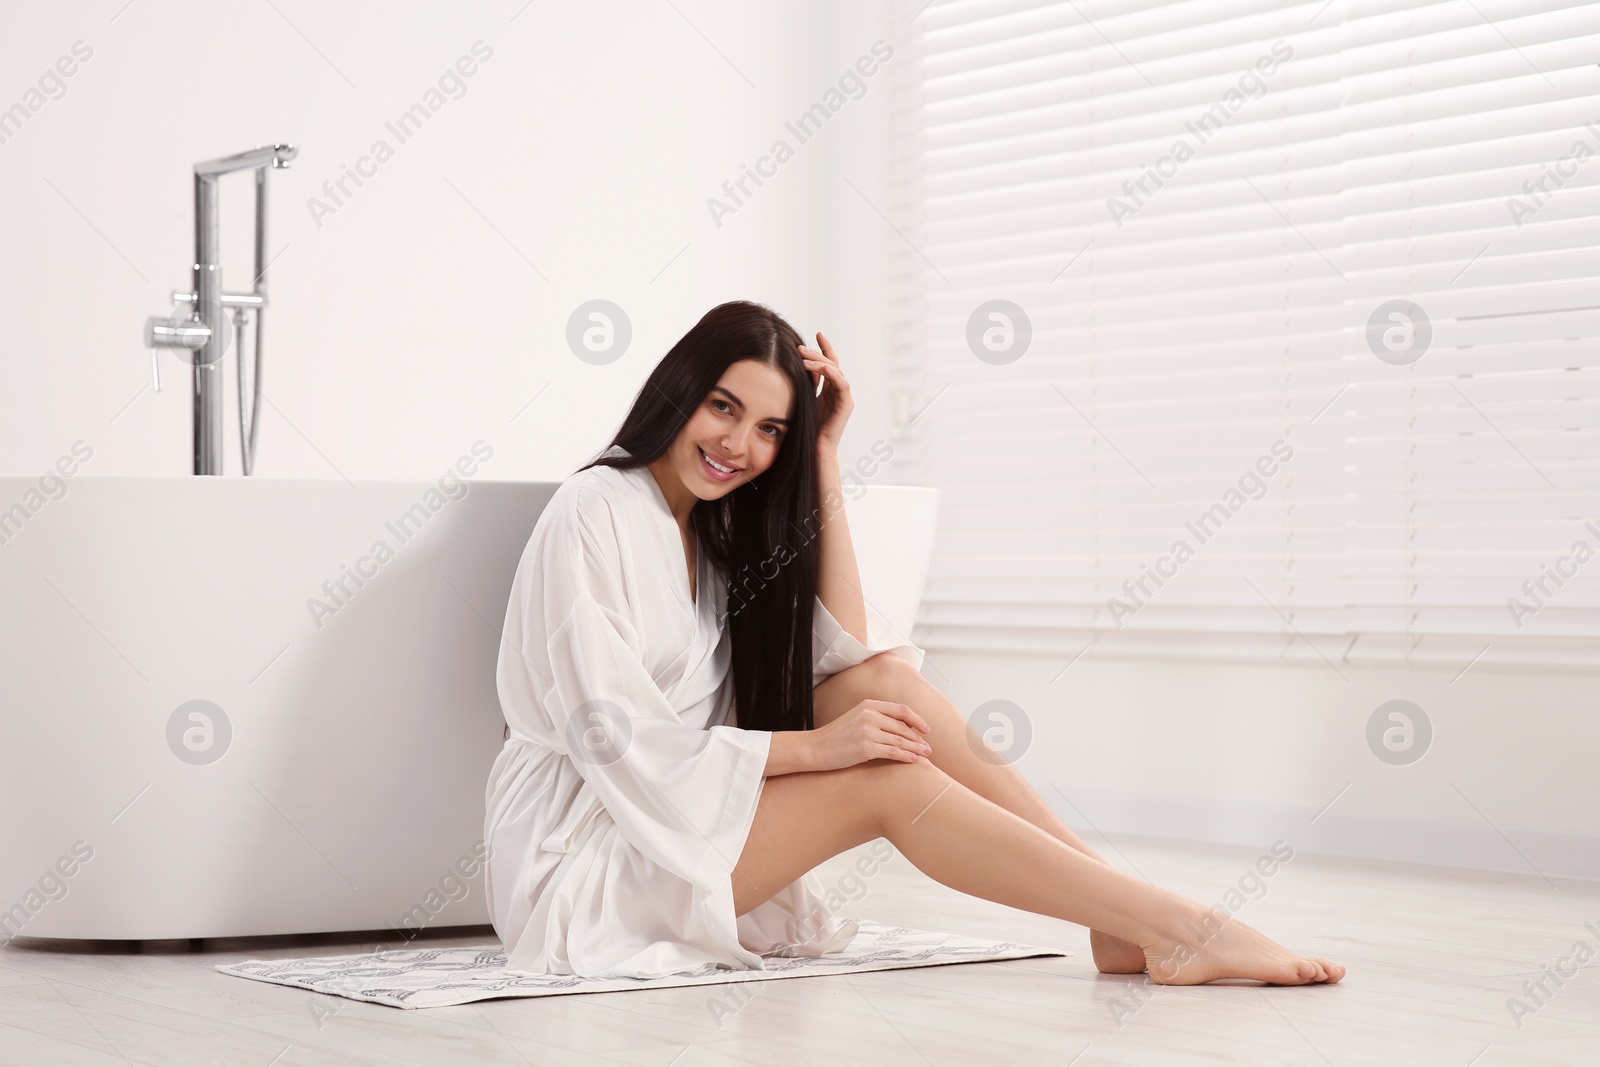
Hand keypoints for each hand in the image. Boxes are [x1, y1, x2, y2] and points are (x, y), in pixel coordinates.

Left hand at [798, 331, 852, 454]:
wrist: (814, 449)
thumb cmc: (806, 428)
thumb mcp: (803, 399)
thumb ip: (805, 382)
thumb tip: (800, 363)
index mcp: (830, 389)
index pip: (829, 363)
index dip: (824, 348)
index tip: (817, 333)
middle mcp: (839, 391)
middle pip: (832, 364)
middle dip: (817, 353)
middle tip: (800, 347)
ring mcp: (844, 397)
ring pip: (836, 371)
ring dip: (820, 362)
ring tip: (803, 357)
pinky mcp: (846, 405)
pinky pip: (842, 384)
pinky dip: (833, 374)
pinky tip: (822, 367)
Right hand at [807, 698, 931, 771]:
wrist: (815, 748)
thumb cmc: (835, 736)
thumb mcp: (855, 718)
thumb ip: (874, 717)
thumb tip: (898, 727)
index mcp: (868, 705)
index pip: (901, 710)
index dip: (916, 720)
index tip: (926, 729)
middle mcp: (869, 715)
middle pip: (903, 726)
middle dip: (918, 738)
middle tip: (928, 747)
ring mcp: (868, 731)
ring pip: (900, 740)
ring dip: (916, 748)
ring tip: (925, 755)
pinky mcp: (866, 748)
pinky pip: (892, 752)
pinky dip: (906, 756)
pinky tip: (913, 761)